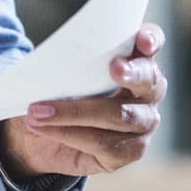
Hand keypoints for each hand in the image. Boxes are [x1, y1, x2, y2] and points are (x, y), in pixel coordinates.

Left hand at [0, 24, 167, 177]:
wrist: (41, 132)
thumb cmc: (57, 91)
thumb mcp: (57, 71)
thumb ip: (67, 62)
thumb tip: (52, 61)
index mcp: (134, 60)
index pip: (152, 42)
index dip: (151, 39)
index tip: (143, 41)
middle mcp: (147, 90)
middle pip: (148, 79)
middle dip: (133, 72)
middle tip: (114, 67)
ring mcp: (144, 122)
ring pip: (120, 115)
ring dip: (75, 112)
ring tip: (38, 110)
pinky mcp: (132, 151)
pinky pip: (104, 144)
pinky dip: (68, 133)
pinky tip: (43, 127)